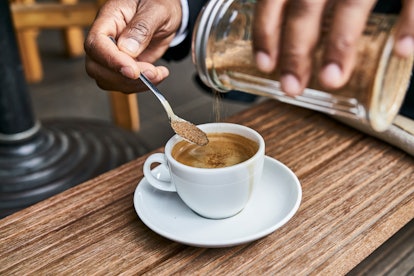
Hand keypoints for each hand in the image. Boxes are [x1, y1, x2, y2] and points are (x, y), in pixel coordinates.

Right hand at [84, 0, 181, 92]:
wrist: (166, 12)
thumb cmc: (158, 3)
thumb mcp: (156, 9)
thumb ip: (142, 27)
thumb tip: (127, 49)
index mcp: (108, 19)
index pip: (96, 43)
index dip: (112, 60)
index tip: (133, 71)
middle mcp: (106, 39)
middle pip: (96, 66)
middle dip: (124, 77)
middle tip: (152, 73)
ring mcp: (113, 55)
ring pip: (108, 80)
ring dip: (134, 85)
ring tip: (159, 73)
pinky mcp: (124, 67)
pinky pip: (123, 84)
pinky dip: (140, 86)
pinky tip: (158, 75)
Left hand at [252, 0, 413, 95]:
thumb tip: (282, 21)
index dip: (266, 31)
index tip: (264, 64)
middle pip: (306, 5)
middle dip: (296, 50)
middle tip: (291, 87)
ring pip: (352, 3)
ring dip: (340, 45)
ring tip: (331, 79)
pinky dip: (410, 21)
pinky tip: (401, 50)